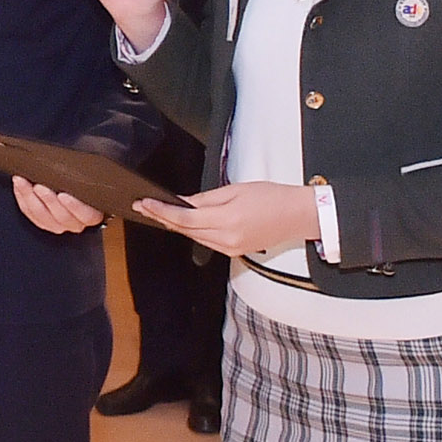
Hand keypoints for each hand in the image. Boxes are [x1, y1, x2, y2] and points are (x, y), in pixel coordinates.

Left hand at [12, 176, 103, 233]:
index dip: (75, 207)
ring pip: (43, 217)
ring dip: (30, 198)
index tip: (63, 195)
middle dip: (48, 200)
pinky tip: (19, 185)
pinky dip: (23, 199)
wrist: (71, 179)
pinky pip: (31, 214)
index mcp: (92, 212)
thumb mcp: (88, 170)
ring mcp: (58, 224)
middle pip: (62, 217)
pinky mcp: (42, 221)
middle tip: (39, 186)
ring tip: (22, 182)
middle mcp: (76, 222)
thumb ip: (87, 167)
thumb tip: (88, 149)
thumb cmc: (82, 175)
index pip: (87, 215)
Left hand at [135, 181, 320, 257]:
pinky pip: (207, 242)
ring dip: (176, 225)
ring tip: (158, 213)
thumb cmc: (273, 198)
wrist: (297, 215)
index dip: (162, 211)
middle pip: (186, 230)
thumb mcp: (236, 190)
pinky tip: (184, 223)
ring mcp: (230, 248)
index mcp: (227, 220)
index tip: (146, 203)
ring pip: (194, 237)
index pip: (185, 217)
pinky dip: (193, 232)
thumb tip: (184, 202)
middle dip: (163, 218)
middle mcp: (227, 239)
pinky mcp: (234, 252)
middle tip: (145, 206)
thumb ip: (207, 199)